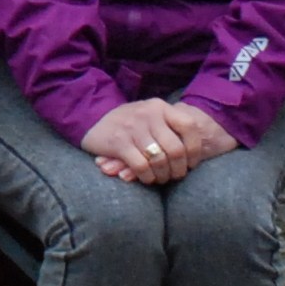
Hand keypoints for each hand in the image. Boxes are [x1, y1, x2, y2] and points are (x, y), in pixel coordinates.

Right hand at [80, 99, 235, 184]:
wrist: (90, 117)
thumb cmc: (128, 123)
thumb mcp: (149, 116)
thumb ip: (169, 127)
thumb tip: (193, 154)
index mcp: (160, 107)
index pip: (189, 127)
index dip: (195, 149)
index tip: (191, 163)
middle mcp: (148, 114)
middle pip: (176, 149)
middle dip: (178, 169)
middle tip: (175, 176)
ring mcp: (133, 127)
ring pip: (159, 159)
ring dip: (162, 175)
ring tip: (160, 178)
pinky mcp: (118, 142)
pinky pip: (141, 166)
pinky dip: (147, 176)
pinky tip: (147, 178)